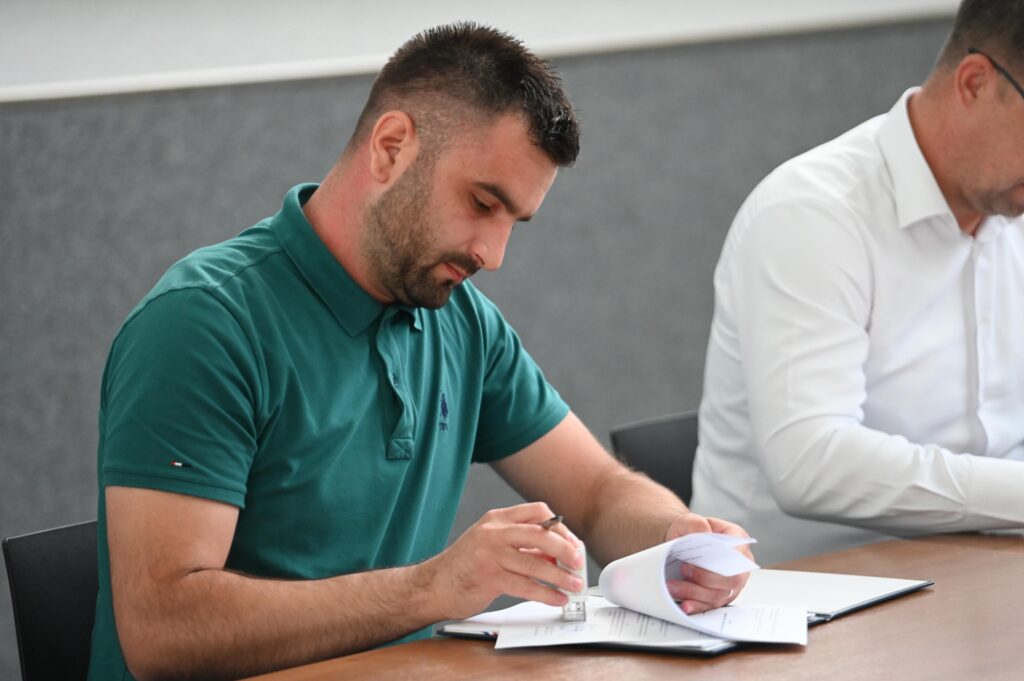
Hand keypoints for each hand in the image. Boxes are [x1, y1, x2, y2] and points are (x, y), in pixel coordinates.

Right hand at [421, 502, 584, 620]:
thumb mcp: (492, 544)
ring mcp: (490, 554)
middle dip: (565, 549)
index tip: (571, 543)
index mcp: (497, 518)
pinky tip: (556, 599)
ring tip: (573, 585)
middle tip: (578, 562)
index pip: (537, 511)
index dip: (559, 527)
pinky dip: (545, 593)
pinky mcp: (489, 577)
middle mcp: (494, 532)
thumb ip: (521, 545)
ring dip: (560, 576)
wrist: (433, 585)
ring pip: (535, 562)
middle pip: (540, 534)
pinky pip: (525, 585)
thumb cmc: (466, 566)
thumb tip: (556, 555)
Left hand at [663, 514, 753, 614]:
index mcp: (738, 541)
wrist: (680, 544)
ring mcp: (732, 583)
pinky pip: (712, 606)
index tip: (692, 561)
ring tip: (673, 587)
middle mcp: (740, 565)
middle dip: (705, 579)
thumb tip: (704, 533)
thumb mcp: (689, 521)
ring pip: (720, 595)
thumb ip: (696, 523)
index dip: (719, 562)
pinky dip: (697, 606)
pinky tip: (684, 605)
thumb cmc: (689, 531)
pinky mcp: (721, 596)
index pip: (738, 555)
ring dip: (695, 593)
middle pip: (732, 580)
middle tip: (682, 570)